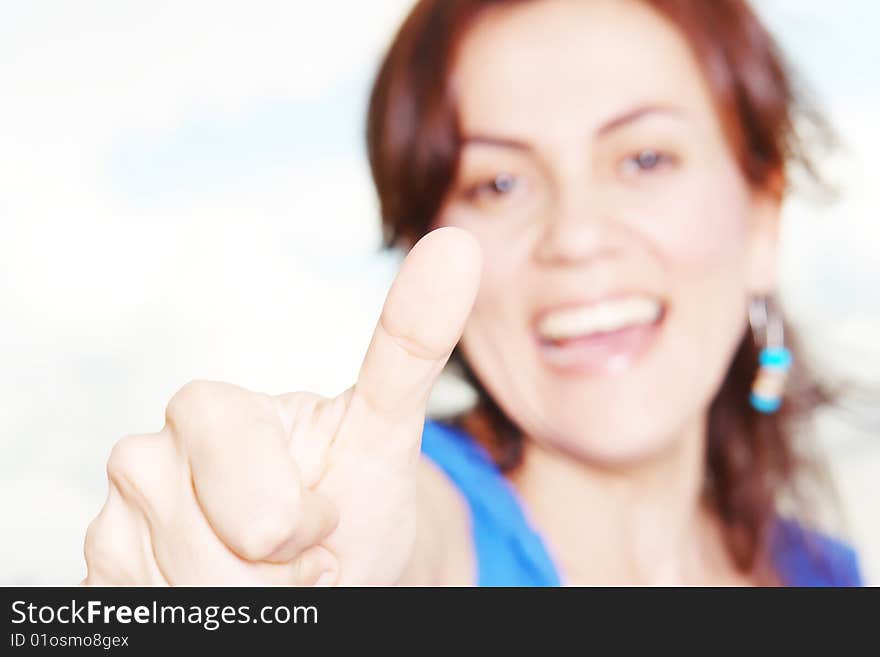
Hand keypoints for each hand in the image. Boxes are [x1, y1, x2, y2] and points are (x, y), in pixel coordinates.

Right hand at [82, 227, 481, 584]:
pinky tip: (221, 589)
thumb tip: (456, 243)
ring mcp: (116, 518)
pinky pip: (155, 617)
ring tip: (265, 572)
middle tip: (299, 548)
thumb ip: (410, 345)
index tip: (325, 512)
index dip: (302, 526)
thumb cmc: (354, 490)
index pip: (260, 511)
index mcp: (208, 408)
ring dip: (248, 603)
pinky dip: (208, 620)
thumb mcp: (387, 429)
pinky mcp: (102, 571)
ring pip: (187, 597)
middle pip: (218, 565)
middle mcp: (147, 453)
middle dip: (278, 577)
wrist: (327, 555)